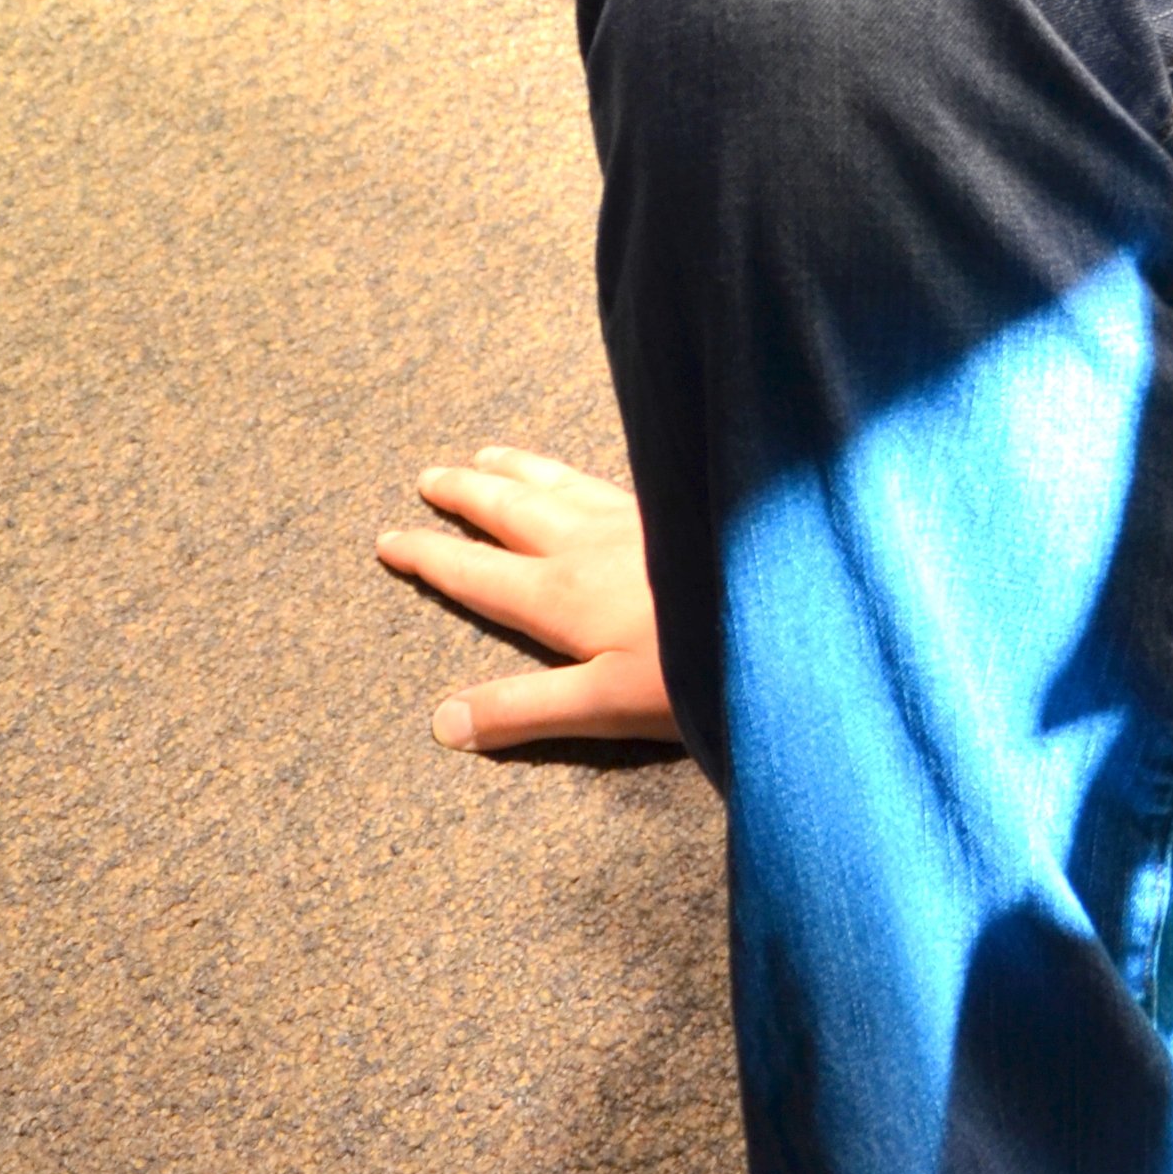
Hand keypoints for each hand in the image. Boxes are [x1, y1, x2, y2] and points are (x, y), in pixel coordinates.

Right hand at [377, 450, 678, 753]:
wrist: (785, 611)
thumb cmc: (696, 666)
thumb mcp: (603, 705)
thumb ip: (523, 711)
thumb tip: (441, 722)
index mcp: (559, 593)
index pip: (475, 571)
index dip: (428, 556)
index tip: (387, 538)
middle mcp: (587, 543)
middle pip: (510, 509)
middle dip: (465, 493)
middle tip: (428, 475)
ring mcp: (633, 519)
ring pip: (558, 482)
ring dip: (517, 468)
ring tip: (488, 451)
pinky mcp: (673, 508)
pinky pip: (605, 477)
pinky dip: (574, 468)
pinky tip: (588, 469)